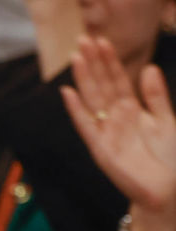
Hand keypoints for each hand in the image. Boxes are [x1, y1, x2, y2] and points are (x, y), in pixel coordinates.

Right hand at [62, 37, 175, 213]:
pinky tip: (69, 93)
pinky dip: (77, 110)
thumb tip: (147, 69)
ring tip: (77, 56)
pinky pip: (86, 126)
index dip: (110, 61)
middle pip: (101, 86)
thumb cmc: (168, 158)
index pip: (117, 80)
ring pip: (92, 100)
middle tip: (84, 39)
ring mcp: (105, 132)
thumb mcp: (167, 120)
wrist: (167, 188)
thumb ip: (156, 96)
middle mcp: (115, 118)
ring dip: (84, 79)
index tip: (102, 41)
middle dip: (93, 63)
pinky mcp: (100, 148)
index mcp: (131, 110)